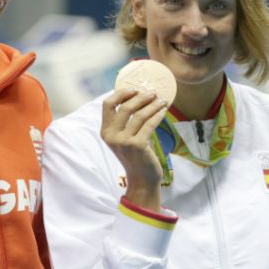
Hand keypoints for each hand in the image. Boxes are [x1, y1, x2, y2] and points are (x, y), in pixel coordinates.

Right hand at [101, 89, 167, 210]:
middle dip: (140, 97)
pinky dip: (158, 115)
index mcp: (105, 131)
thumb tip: (137, 96)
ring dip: (152, 105)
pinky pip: (149, 124)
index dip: (120, 94)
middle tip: (153, 93)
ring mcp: (124, 141)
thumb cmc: (134, 155)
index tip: (134, 90)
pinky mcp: (137, 146)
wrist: (141, 178)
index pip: (107, 104)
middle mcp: (111, 136)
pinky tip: (163, 111)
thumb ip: (124, 122)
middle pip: (125, 107)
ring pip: (139, 115)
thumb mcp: (123, 138)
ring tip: (162, 100)